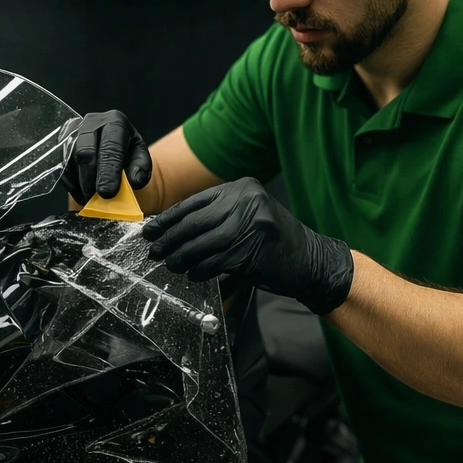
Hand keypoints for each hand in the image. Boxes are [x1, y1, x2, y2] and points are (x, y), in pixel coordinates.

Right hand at [61, 110, 151, 203]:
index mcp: (115, 122)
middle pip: (85, 151)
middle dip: (90, 179)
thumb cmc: (126, 152)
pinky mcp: (60, 146)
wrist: (111, 145)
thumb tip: (135, 181)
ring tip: (90, 199)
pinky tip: (82, 194)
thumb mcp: (140, 157)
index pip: (110, 147)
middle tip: (95, 198)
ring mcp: (73, 133)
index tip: (108, 193)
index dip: (108, 172)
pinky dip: (71, 185)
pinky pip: (61, 168)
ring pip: (70, 161)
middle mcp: (91, 123)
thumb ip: (141, 169)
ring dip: (79, 184)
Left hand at [141, 177, 353, 314]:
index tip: (151, 230)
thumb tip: (172, 228)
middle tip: (154, 250)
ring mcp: (250, 225)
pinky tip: (192, 274)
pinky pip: (214, 261)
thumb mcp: (248, 215)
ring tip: (170, 264)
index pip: (194, 202)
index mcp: (242, 188)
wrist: (311, 260)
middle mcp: (246, 201)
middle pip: (194, 222)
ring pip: (201, 243)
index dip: (168, 218)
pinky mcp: (250, 250)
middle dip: (169, 238)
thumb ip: (216, 216)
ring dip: (180, 257)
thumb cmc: (274, 241)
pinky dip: (199, 269)